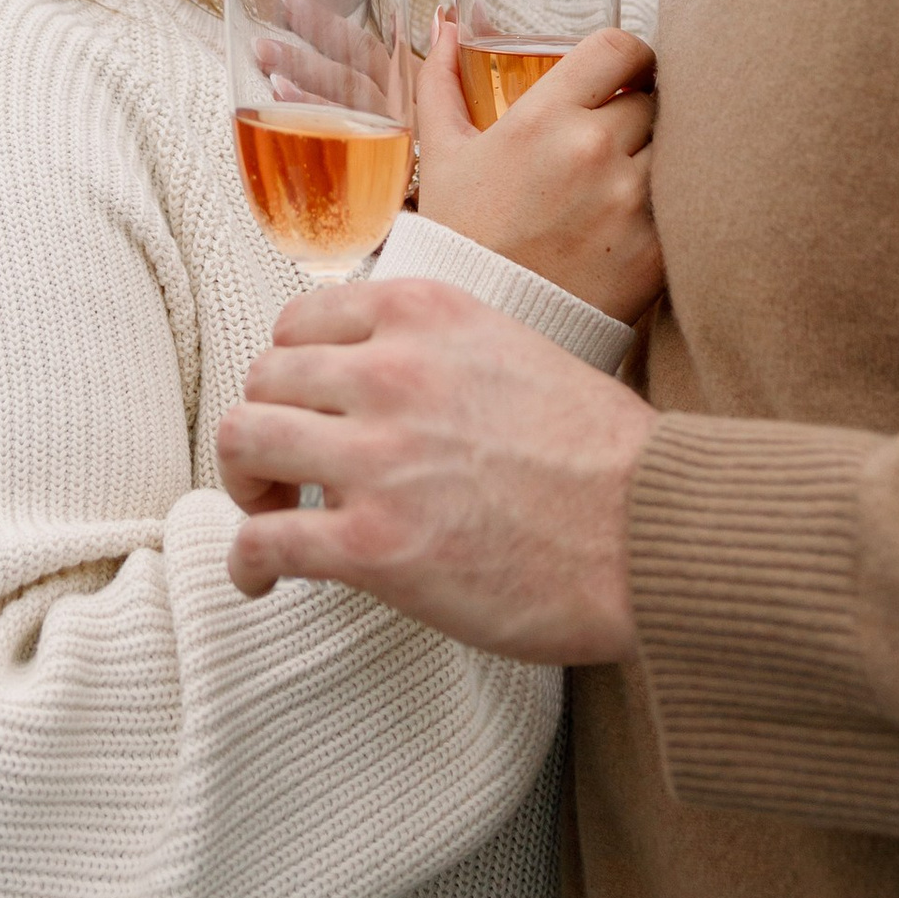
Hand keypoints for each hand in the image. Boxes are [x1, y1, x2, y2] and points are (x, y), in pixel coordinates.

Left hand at [217, 274, 653, 660]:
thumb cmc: (604, 456)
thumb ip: (438, 350)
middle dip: (264, 427)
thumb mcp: (513, 348)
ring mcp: (377, 457)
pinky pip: (264, 543)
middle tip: (285, 473)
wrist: (655, 532)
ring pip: (244, 442)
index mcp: (424, 315)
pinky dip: (245, 564)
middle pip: (262, 379)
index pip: (299, 320)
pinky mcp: (374, 545)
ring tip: (271, 519)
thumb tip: (384, 375)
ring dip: (245, 486)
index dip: (289, 371)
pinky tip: (259, 582)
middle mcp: (390, 371)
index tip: (302, 408)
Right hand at [413, 13, 661, 324]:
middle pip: (654, 97)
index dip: (630, 55)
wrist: (486, 323)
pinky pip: (683, 202)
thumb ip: (441, 82)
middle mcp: (593, 150)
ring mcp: (629, 200)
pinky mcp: (656, 248)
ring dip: (659, 155)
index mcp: (545, 117)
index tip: (626, 72)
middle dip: (640, 110)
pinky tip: (636, 219)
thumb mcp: (442, 153)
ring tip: (630, 177)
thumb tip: (444, 24)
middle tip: (621, 134)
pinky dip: (668, 205)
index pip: (620, 47)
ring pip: (677, 146)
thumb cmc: (462, 236)